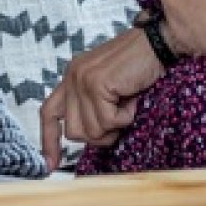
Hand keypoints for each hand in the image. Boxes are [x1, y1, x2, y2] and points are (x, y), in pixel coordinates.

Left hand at [38, 28, 166, 170]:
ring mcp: (82, 80)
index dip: (48, 140)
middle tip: (119, 120)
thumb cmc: (139, 64)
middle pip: (73, 131)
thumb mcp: (108, 85)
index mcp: (71, 77)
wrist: (157, 42)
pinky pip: (108, 121)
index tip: (51, 163)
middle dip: (99, 135)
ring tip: (126, 105)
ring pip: (91, 130)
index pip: (48, 113)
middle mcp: (72, 77)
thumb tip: (89, 136)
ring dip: (114, 126)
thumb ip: (92, 105)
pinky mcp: (96, 84)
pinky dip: (125, 117)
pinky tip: (132, 99)